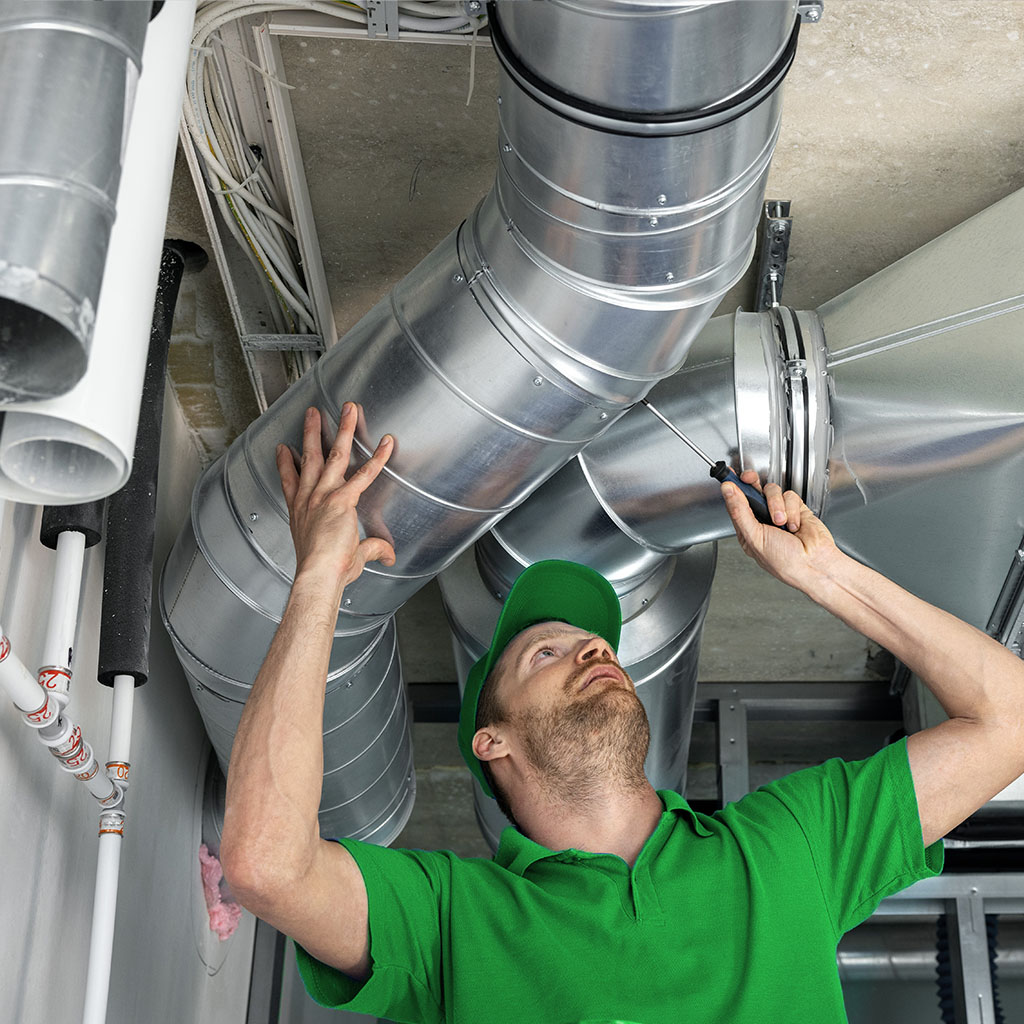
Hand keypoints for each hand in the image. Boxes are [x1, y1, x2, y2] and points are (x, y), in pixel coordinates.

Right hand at [276, 404, 395, 593]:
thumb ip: (371, 551)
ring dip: (342, 429)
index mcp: (301, 513)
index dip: (285, 464)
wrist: (319, 575)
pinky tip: (387, 442)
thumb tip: (388, 555)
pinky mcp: (342, 498)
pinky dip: (378, 457)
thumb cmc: (325, 571)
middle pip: (309, 458)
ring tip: (347, 410)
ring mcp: (324, 496)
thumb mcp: (349, 559)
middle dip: (312, 433)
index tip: (283, 450)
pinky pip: (365, 473)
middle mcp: (309, 500)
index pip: (290, 483)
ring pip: (334, 455)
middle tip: (312, 416)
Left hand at [720, 471, 839, 590]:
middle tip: (749, 479)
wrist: (814, 564)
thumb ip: (739, 512)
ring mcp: (779, 513)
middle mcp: (762, 519)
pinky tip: (795, 525)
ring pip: (771, 491)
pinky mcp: (796, 509)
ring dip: (776, 505)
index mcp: (747, 529)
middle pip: (752, 490)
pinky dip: (793, 509)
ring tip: (781, 522)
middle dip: (751, 483)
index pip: (735, 503)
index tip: (728, 475)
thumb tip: (727, 491)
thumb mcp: (754, 537)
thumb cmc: (784, 561)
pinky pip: (790, 496)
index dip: (732, 488)